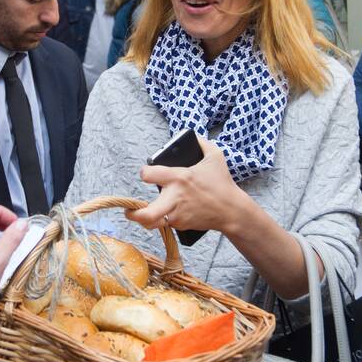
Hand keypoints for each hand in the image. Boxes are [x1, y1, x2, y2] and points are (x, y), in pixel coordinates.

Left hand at [126, 137, 245, 233]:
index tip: (146, 174)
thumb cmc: (223, 183)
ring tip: (141, 215)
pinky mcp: (181, 225)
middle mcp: (175, 198)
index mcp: (179, 178)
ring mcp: (177, 214)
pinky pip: (166, 223)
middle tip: (128, 211)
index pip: (149, 174)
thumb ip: (202, 143)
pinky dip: (164, 219)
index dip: (145, 173)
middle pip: (147, 213)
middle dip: (134, 214)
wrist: (232, 211)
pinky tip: (167, 213)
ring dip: (145, 219)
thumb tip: (193, 136)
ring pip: (153, 221)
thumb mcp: (216, 156)